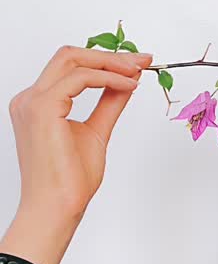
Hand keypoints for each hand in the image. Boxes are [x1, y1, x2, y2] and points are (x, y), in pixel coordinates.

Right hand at [7, 45, 152, 223]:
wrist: (57, 207)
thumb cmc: (69, 180)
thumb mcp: (97, 130)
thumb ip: (110, 102)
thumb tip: (128, 79)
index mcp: (37, 104)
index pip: (70, 66)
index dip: (105, 60)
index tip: (136, 63)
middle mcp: (30, 99)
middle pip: (69, 55)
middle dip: (109, 55)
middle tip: (141, 60)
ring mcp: (32, 102)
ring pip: (73, 59)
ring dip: (110, 62)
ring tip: (137, 71)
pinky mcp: (42, 107)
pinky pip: (81, 77)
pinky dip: (108, 78)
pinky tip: (127, 86)